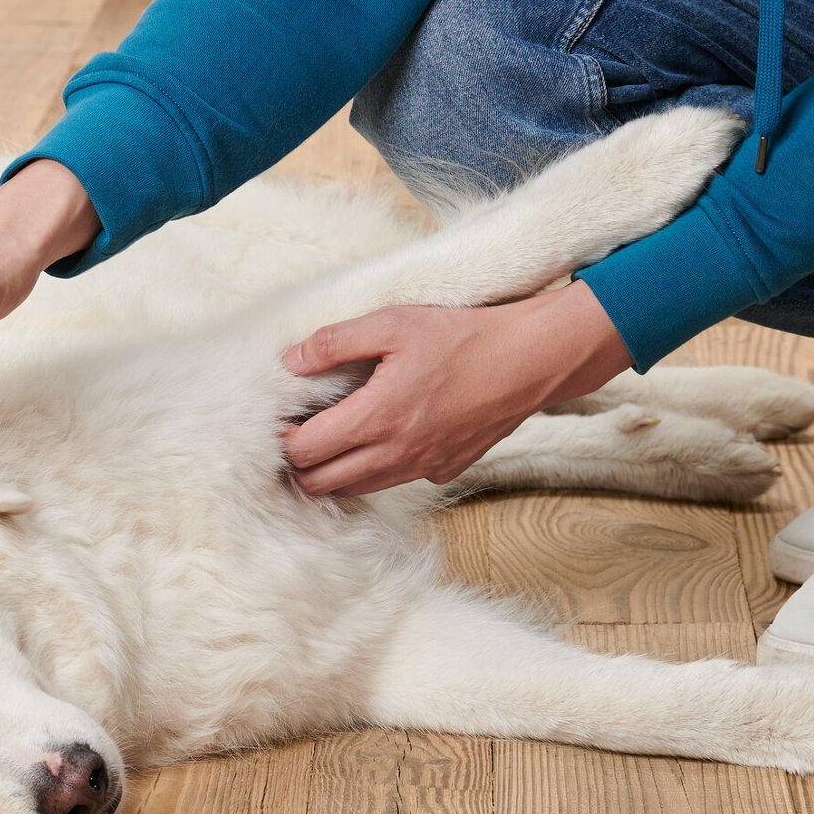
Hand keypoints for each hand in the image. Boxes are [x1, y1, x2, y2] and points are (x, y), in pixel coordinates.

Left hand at [279, 280, 632, 495]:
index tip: (282, 417)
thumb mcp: (393, 323)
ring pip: (356, 490)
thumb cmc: (464, 336)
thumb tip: (290, 361)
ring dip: (334, 471)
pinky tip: (381, 436)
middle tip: (300, 431)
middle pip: (321, 484)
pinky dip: (375, 469)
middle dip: (301, 464)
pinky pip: (394, 481)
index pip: (304, 452)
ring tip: (332, 435)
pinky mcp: (444, 470)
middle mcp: (395, 454)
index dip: (282, 438)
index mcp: (376, 418)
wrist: (532, 360)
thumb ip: (334, 343)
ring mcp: (421, 467)